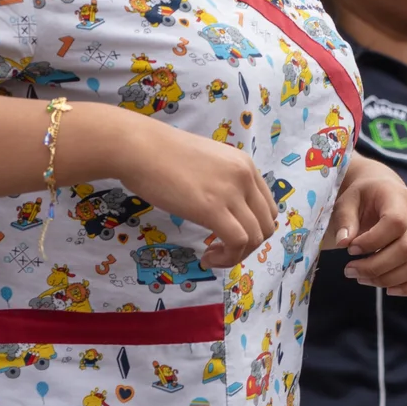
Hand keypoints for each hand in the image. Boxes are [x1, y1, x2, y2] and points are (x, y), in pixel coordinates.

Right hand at [87, 108, 275, 268]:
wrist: (140, 147)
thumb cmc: (162, 154)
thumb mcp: (206, 163)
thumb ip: (221, 181)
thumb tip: (221, 205)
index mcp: (245, 165)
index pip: (267, 207)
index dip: (253, 228)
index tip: (228, 235)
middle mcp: (245, 177)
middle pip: (266, 224)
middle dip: (248, 245)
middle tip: (221, 248)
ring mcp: (231, 192)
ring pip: (255, 237)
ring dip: (236, 255)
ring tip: (211, 255)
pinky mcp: (213, 209)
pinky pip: (237, 242)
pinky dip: (228, 257)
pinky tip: (207, 257)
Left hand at [325, 158, 406, 295]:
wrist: (385, 193)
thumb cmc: (365, 198)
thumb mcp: (348, 201)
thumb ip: (345, 219)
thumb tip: (343, 242)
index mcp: (400, 197)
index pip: (395, 222)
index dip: (372, 241)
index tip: (351, 249)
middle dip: (375, 267)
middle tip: (350, 271)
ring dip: (388, 280)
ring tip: (363, 279)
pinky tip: (390, 290)